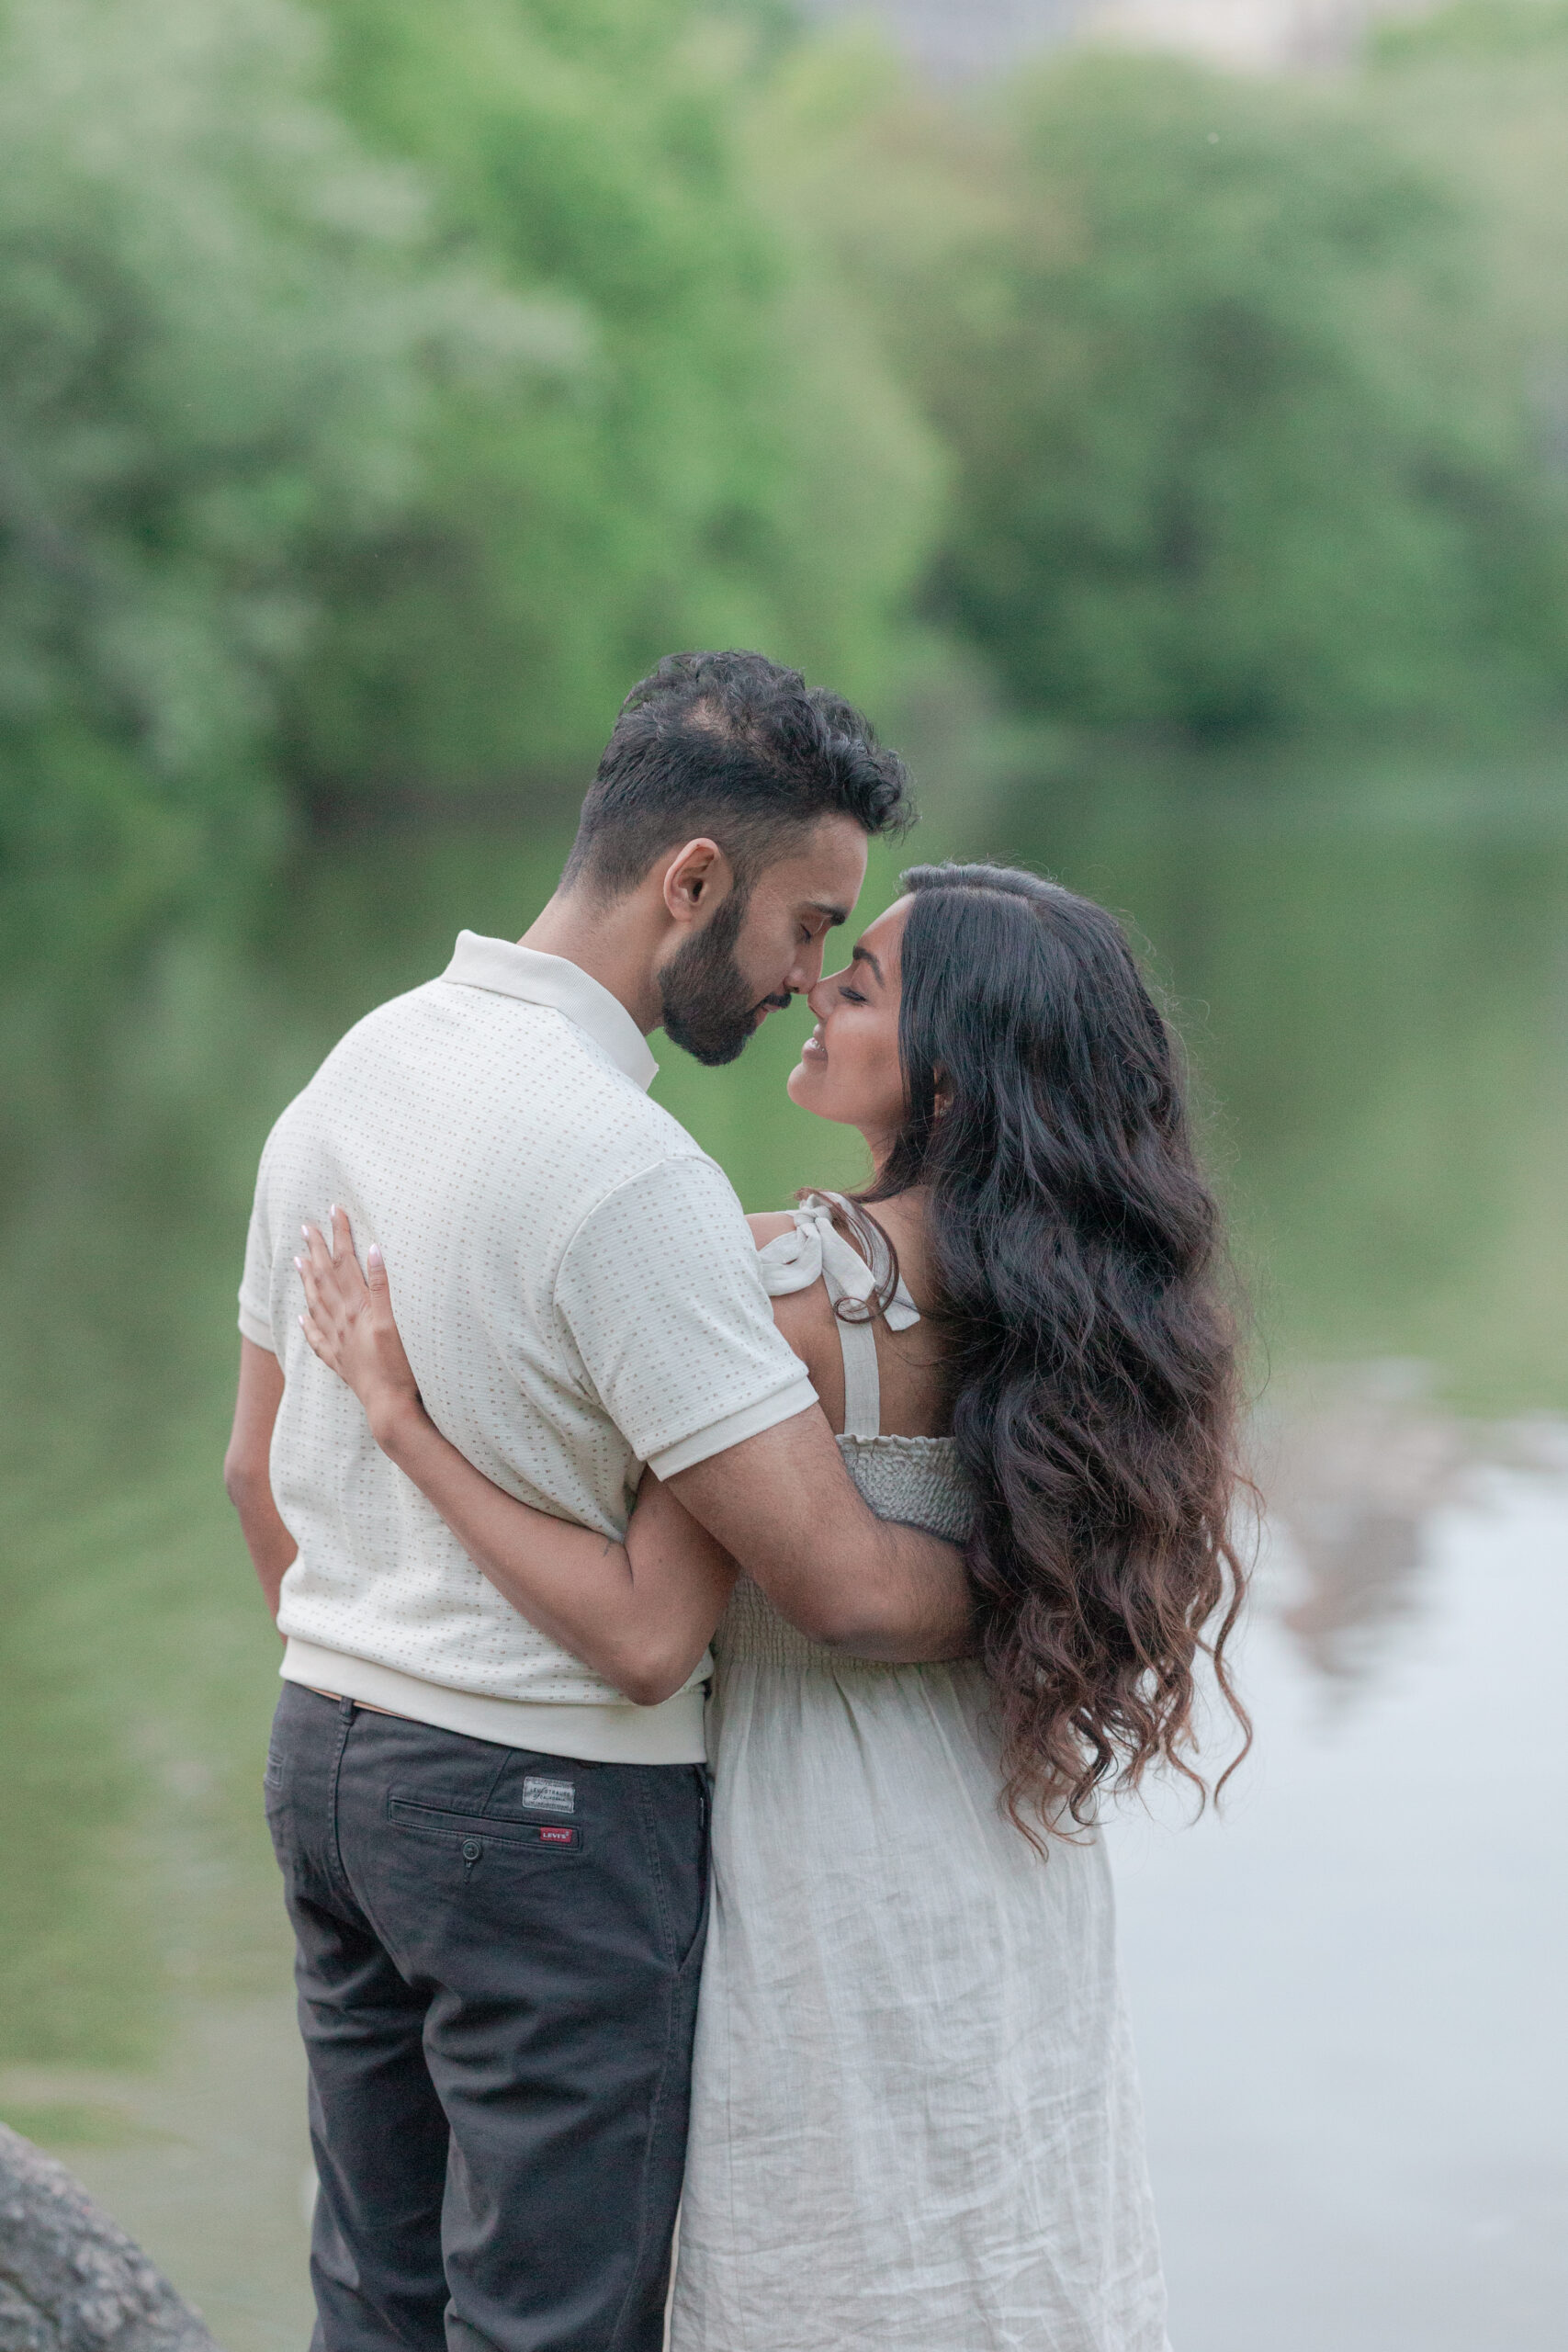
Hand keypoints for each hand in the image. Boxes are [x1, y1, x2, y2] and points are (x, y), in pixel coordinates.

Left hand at [296, 1208, 422, 1447]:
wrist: (389, 1407)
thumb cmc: (400, 1366)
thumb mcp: (397, 1320)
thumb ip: (384, 1286)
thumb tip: (373, 1250)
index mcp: (358, 1307)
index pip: (345, 1263)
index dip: (339, 1236)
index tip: (333, 1211)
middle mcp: (343, 1321)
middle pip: (325, 1279)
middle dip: (316, 1250)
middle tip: (305, 1228)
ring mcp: (339, 1342)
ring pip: (316, 1304)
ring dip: (307, 1280)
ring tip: (298, 1261)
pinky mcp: (341, 1362)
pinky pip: (317, 1339)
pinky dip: (308, 1325)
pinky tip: (302, 1317)